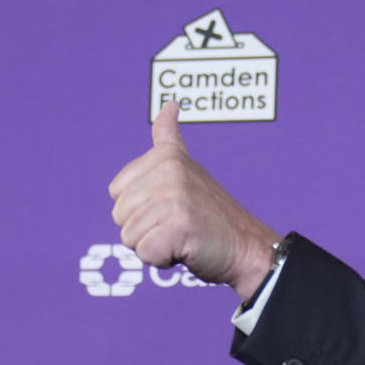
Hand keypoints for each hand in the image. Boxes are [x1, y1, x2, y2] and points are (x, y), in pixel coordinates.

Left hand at [109, 101, 281, 299]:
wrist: (247, 248)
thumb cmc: (213, 216)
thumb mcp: (189, 169)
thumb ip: (169, 139)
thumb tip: (169, 104)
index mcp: (165, 156)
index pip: (116, 192)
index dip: (140, 209)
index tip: (172, 207)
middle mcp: (169, 171)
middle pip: (119, 215)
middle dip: (145, 229)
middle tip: (179, 225)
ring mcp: (174, 197)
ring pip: (129, 236)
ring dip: (154, 245)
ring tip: (184, 236)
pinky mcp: (178, 225)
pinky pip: (145, 253)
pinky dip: (163, 260)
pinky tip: (187, 249)